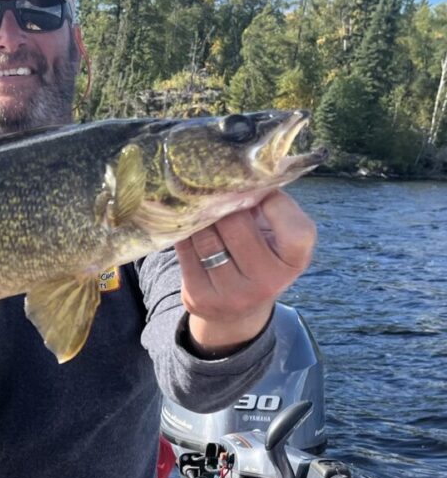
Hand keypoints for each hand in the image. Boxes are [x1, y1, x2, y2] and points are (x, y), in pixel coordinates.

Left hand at [174, 190, 316, 354]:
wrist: (236, 310)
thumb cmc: (260, 255)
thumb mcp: (279, 235)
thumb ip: (272, 204)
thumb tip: (247, 167)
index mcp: (295, 261)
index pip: (294, 227)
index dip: (273, 202)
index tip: (259, 194)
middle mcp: (268, 282)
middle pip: (235, 224)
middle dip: (224, 204)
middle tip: (218, 193)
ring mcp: (233, 294)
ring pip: (206, 237)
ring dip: (200, 218)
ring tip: (201, 208)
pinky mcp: (201, 297)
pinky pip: (185, 251)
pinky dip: (184, 233)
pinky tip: (187, 227)